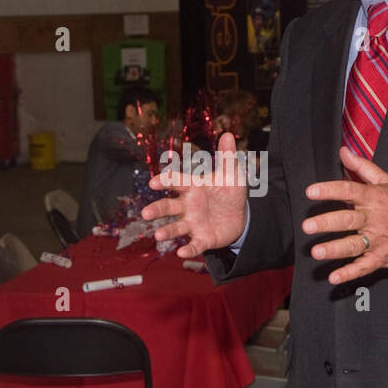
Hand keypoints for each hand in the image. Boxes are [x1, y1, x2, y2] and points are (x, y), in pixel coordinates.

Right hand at [141, 132, 248, 258]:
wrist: (241, 215)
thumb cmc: (229, 192)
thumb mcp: (231, 174)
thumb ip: (227, 157)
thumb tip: (227, 134)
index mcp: (192, 187)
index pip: (176, 182)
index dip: (165, 182)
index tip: (153, 183)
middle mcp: (188, 205)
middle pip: (168, 207)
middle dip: (157, 210)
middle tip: (146, 214)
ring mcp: (193, 223)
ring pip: (176, 227)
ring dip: (167, 231)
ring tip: (157, 235)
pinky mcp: (203, 238)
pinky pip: (193, 244)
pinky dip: (188, 249)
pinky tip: (180, 254)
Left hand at [302, 146, 387, 284]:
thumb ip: (363, 167)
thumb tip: (344, 152)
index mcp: (375, 198)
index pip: (349, 191)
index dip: (329, 190)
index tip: (311, 192)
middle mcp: (375, 218)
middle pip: (348, 220)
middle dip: (326, 223)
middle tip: (307, 226)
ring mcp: (379, 240)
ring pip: (353, 245)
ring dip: (334, 250)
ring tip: (317, 252)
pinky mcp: (382, 258)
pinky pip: (364, 267)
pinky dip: (349, 273)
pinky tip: (334, 277)